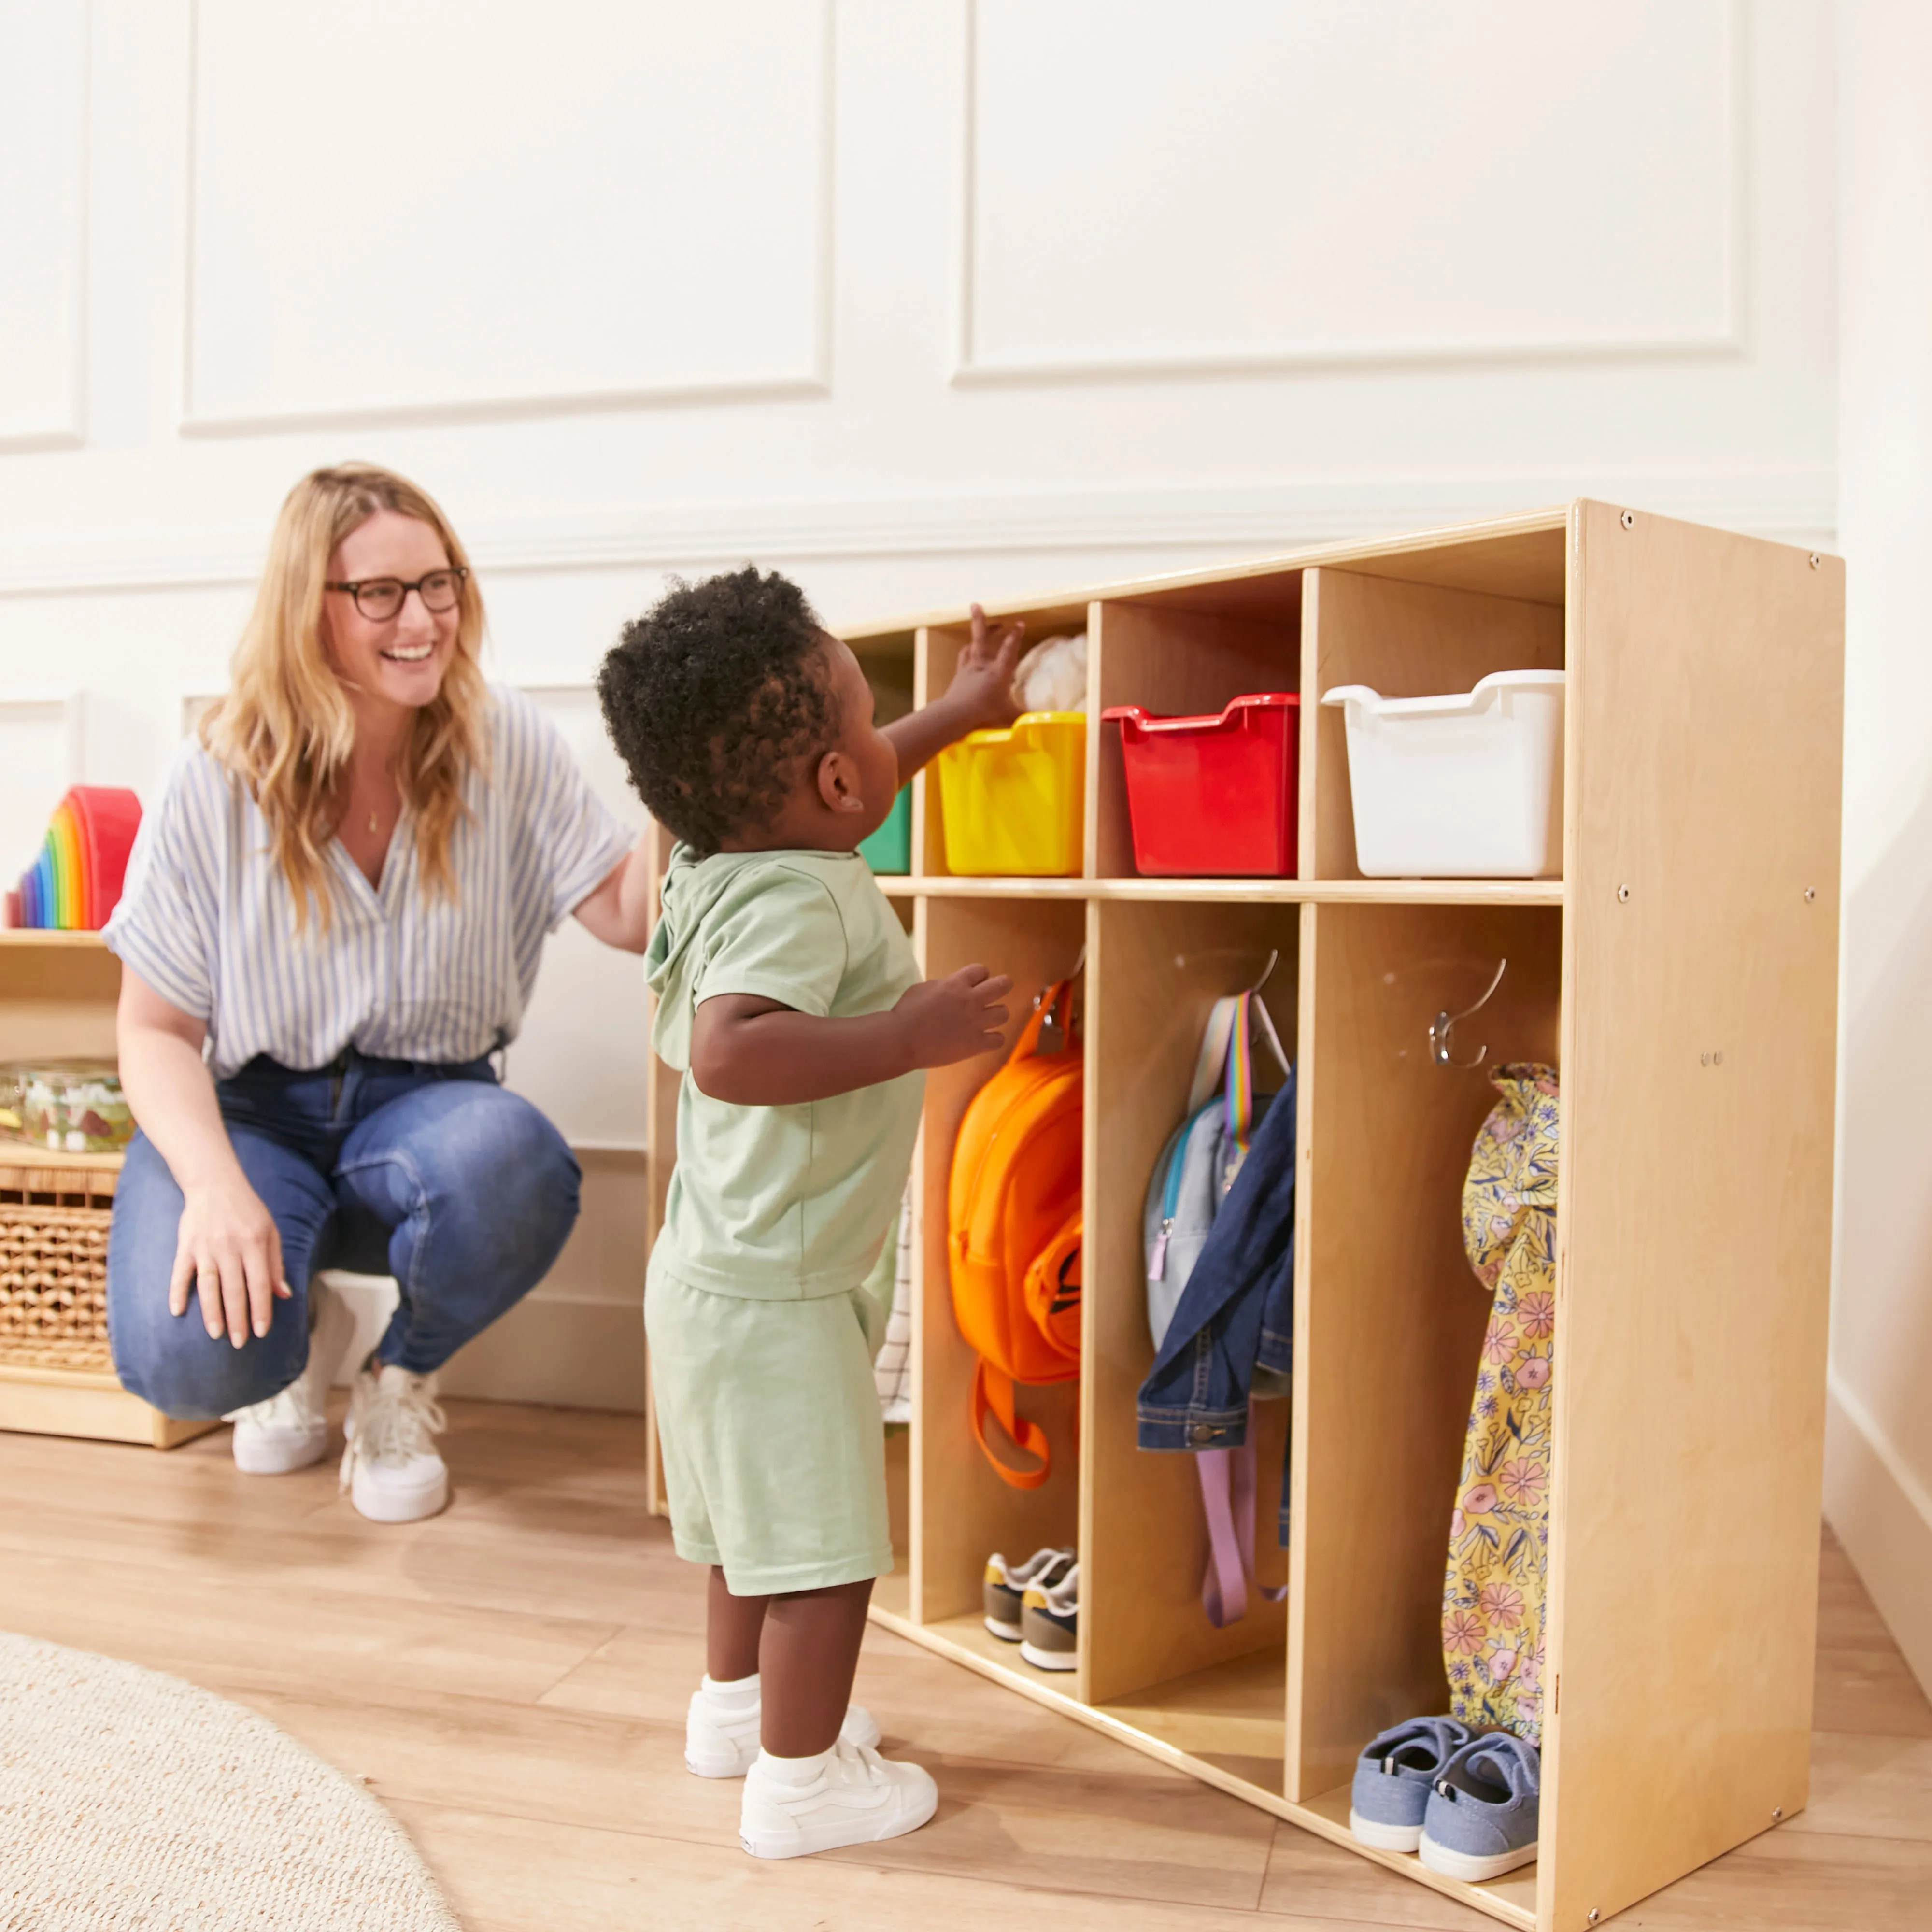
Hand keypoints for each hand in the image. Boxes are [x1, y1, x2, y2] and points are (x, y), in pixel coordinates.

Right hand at [169, 1170, 291, 1346]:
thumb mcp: (270, 1231)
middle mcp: (230, 1247)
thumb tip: (284, 1295)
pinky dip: (177, 1292)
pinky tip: (177, 1312)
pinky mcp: (186, 1245)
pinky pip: (180, 1272)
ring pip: (209, 1285)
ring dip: (212, 1312)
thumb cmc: (248, 1211)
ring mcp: (205, 1247)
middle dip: (238, 1319)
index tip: (260, 1332)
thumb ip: (276, 1264)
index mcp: (255, 1244)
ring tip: (216, 1334)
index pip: (260, 1284)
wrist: (215, 1184)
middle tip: (239, 1343)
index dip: (261, 1310)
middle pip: (235, 1290)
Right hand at [894, 964, 1013, 1068]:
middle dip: (1003, 985)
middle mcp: (971, 1000)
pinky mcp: (976, 1044)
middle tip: (999, 990)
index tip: (976, 982)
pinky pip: (999, 1039)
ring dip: (997, 1014)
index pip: (981, 970)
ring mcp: (976, 1023)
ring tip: (988, 1018)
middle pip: (1002, 985)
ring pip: (1004, 1013)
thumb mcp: (923, 988)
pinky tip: (985, 1039)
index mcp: (956, 983)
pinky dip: (993, 1039)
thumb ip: (943, 986)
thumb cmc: (906, 1012)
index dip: (980, 975)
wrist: (902, 1039)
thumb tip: (952, 988)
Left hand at [946, 604, 1025, 731]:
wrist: (955, 714)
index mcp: (998, 671)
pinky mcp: (957, 676)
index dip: (1015, 635)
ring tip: (979, 635)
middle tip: (977, 605)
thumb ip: (1021, 715)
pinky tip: (968, 656)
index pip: (1009, 649)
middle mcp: (982, 665)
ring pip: (969, 647)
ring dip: (974, 638)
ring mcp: (967, 669)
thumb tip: (1038, 718)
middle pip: (980, 638)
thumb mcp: (1007, 715)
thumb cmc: (984, 712)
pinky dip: (966, 655)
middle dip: (979, 621)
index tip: (1019, 624)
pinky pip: (962, 660)